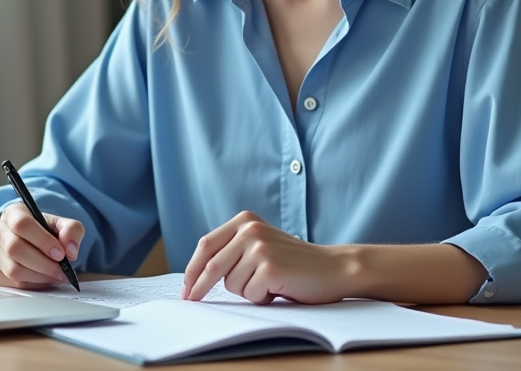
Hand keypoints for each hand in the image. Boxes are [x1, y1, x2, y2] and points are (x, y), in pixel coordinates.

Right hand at [0, 202, 83, 289]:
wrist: (33, 243)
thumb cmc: (45, 232)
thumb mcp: (61, 224)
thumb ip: (71, 230)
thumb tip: (70, 250)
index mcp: (13, 213)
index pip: (22, 224)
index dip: (42, 240)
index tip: (60, 253)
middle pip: (15, 249)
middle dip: (43, 263)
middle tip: (62, 270)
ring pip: (13, 270)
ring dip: (39, 276)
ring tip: (56, 275)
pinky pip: (13, 284)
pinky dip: (33, 285)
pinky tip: (44, 279)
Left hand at [181, 211, 355, 304]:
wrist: (334, 267)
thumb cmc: (295, 262)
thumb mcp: (260, 245)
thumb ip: (234, 249)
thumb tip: (198, 273)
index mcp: (245, 220)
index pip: (206, 245)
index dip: (192, 269)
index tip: (186, 287)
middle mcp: (250, 229)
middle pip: (212, 266)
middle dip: (200, 287)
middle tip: (191, 299)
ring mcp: (259, 247)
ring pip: (231, 284)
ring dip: (248, 291)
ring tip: (270, 283)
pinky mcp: (269, 267)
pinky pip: (250, 294)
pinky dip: (263, 298)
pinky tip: (279, 288)